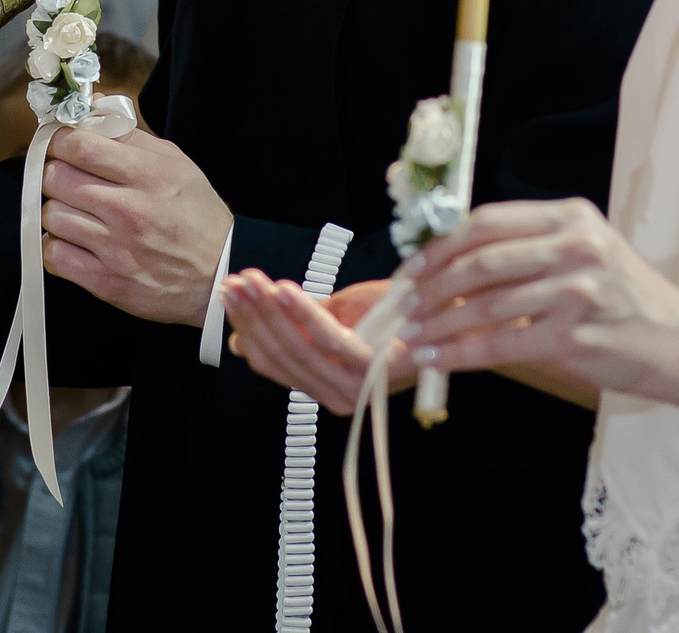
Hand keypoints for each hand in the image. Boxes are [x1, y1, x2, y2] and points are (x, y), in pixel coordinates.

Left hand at [36, 125, 231, 324]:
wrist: (219, 273)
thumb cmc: (196, 214)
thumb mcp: (175, 163)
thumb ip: (129, 134)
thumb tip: (91, 107)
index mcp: (148, 174)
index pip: (80, 146)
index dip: (59, 140)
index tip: (59, 144)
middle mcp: (130, 210)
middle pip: (56, 178)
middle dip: (53, 172)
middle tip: (64, 177)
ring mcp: (116, 249)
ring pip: (51, 216)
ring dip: (55, 209)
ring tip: (74, 211)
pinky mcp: (107, 282)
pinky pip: (54, 256)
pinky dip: (55, 246)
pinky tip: (73, 241)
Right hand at [223, 276, 411, 415]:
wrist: (450, 306)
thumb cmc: (397, 312)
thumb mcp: (337, 316)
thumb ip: (297, 327)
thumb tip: (240, 338)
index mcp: (324, 386)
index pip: (272, 364)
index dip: (246, 330)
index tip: (228, 295)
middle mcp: (336, 396)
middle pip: (281, 358)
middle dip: (253, 317)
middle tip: (234, 284)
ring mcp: (357, 388)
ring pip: (300, 351)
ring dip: (270, 313)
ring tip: (253, 282)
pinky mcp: (376, 372)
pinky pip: (330, 342)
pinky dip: (303, 315)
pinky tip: (285, 290)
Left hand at [401, 198, 678, 402]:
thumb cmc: (625, 301)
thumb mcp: (585, 254)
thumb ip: (530, 251)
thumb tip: (453, 268)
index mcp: (570, 217)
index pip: (488, 222)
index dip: (441, 246)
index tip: (412, 268)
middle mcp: (574, 246)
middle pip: (481, 260)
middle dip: (432, 286)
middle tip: (405, 306)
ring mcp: (576, 289)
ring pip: (486, 304)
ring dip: (440, 323)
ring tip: (414, 335)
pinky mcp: (575, 334)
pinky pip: (501, 343)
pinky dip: (462, 353)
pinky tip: (438, 359)